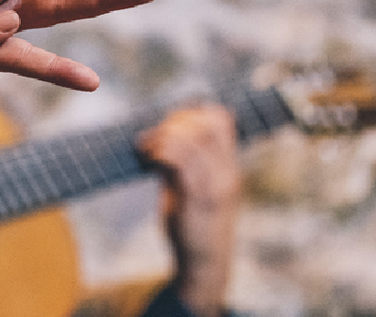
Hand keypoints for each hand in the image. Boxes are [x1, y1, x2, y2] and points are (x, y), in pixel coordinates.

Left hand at [138, 106, 239, 316]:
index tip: (167, 124)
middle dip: (173, 122)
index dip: (192, 112)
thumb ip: (185, 161)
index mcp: (229, 165)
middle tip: (152, 137)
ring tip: (146, 149)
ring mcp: (215, 184)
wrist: (204, 262)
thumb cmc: (194, 223)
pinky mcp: (198, 199)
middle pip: (206, 124)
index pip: (222, 119)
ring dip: (163, 137)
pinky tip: (148, 160)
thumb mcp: (194, 186)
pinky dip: (160, 153)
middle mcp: (227, 171)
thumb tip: (163, 134)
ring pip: (192, 140)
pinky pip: (180, 163)